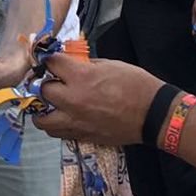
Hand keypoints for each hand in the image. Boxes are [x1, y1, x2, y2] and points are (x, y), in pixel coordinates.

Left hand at [34, 54, 165, 145]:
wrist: (153, 114)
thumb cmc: (136, 85)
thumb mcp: (111, 65)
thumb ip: (87, 65)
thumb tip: (72, 65)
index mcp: (81, 77)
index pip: (51, 64)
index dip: (50, 60)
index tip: (51, 61)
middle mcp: (73, 100)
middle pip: (42, 91)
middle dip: (46, 84)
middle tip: (53, 82)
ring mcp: (76, 121)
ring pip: (42, 120)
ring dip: (43, 111)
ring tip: (50, 105)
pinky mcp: (82, 136)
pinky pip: (58, 133)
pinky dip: (56, 125)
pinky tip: (63, 118)